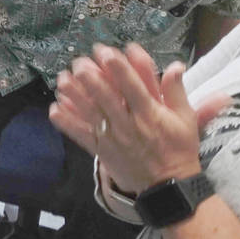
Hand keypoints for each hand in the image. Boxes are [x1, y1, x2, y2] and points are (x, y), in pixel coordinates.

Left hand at [49, 44, 221, 191]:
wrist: (168, 186)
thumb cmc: (178, 148)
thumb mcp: (185, 119)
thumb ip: (176, 91)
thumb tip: (176, 65)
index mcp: (150, 114)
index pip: (133, 87)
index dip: (119, 68)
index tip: (107, 52)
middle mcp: (129, 124)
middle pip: (107, 98)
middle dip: (91, 78)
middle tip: (79, 62)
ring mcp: (114, 138)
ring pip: (91, 114)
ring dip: (75, 96)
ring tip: (62, 79)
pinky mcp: (103, 151)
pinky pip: (82, 136)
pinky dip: (67, 123)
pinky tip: (54, 109)